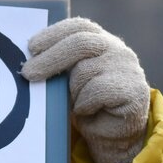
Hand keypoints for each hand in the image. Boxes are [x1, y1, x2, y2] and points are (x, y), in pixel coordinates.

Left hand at [22, 17, 149, 162]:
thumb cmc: (85, 104)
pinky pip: (96, 91)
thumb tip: (30, 62)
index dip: (54, 33)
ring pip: (84, 71)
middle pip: (80, 43)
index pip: (78, 27)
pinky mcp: (134, 89)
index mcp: (100, 41)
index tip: (31, 47)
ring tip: (75, 103)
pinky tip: (88, 111)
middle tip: (28, 73)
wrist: (111, 135)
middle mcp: (117, 49)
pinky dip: (85, 104)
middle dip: (50, 59)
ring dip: (71, 92)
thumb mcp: (68, 80)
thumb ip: (58, 65)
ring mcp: (127, 68)